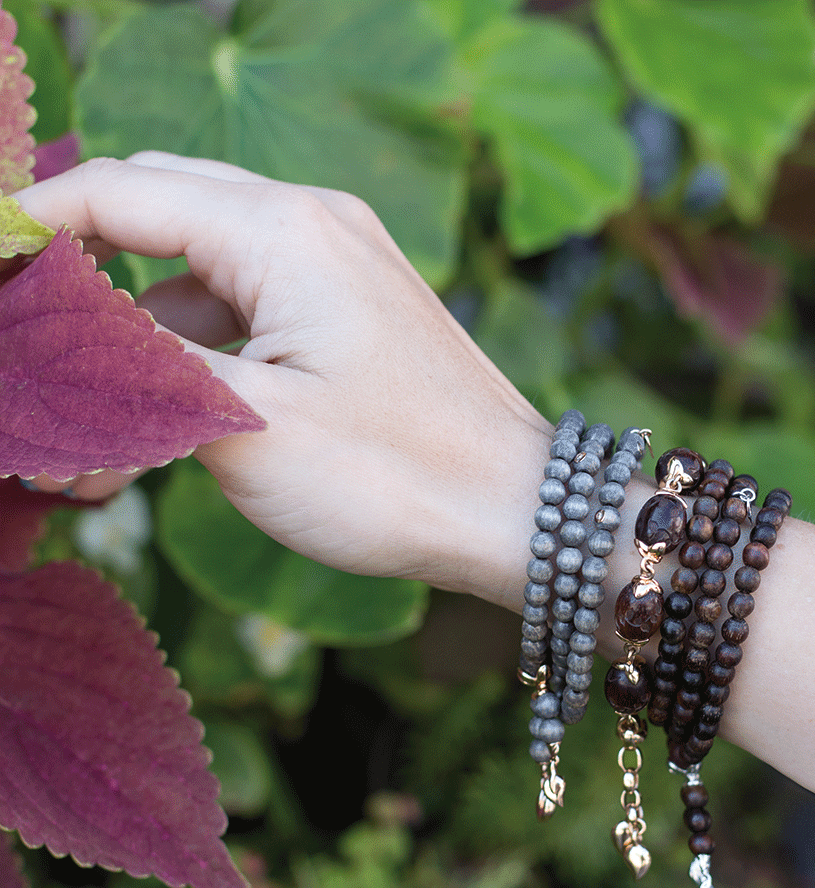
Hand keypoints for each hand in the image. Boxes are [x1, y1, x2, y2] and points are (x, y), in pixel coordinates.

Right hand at [15, 153, 552, 590]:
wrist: (512, 511)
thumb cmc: (395, 477)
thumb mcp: (244, 424)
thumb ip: (140, 358)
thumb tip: (66, 325)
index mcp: (282, 232)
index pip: (118, 193)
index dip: (35, 227)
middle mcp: (313, 225)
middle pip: (158, 210)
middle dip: (85, 271)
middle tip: (40, 346)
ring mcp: (340, 264)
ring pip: (203, 268)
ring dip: (141, 332)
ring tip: (99, 433)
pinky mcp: (354, 308)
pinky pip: (254, 304)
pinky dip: (202, 348)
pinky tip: (169, 422)